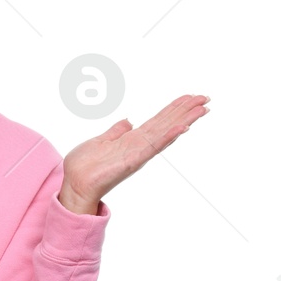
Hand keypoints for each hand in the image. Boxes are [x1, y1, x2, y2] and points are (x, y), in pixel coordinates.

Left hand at [59, 93, 210, 212]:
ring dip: (184, 120)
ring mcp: (138, 153)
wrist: (74, 184)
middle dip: (186, 111)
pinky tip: (182, 127)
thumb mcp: (101, 142)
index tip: (190, 97)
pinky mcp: (133, 160)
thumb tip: (128, 122)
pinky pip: (153, 146)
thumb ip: (116, 132)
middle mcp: (140, 146)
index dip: (174, 109)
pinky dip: (168, 136)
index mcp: (133, 140)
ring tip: (202, 109)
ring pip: (166, 132)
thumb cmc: (84, 166)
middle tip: (205, 98)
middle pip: (167, 123)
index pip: (158, 121)